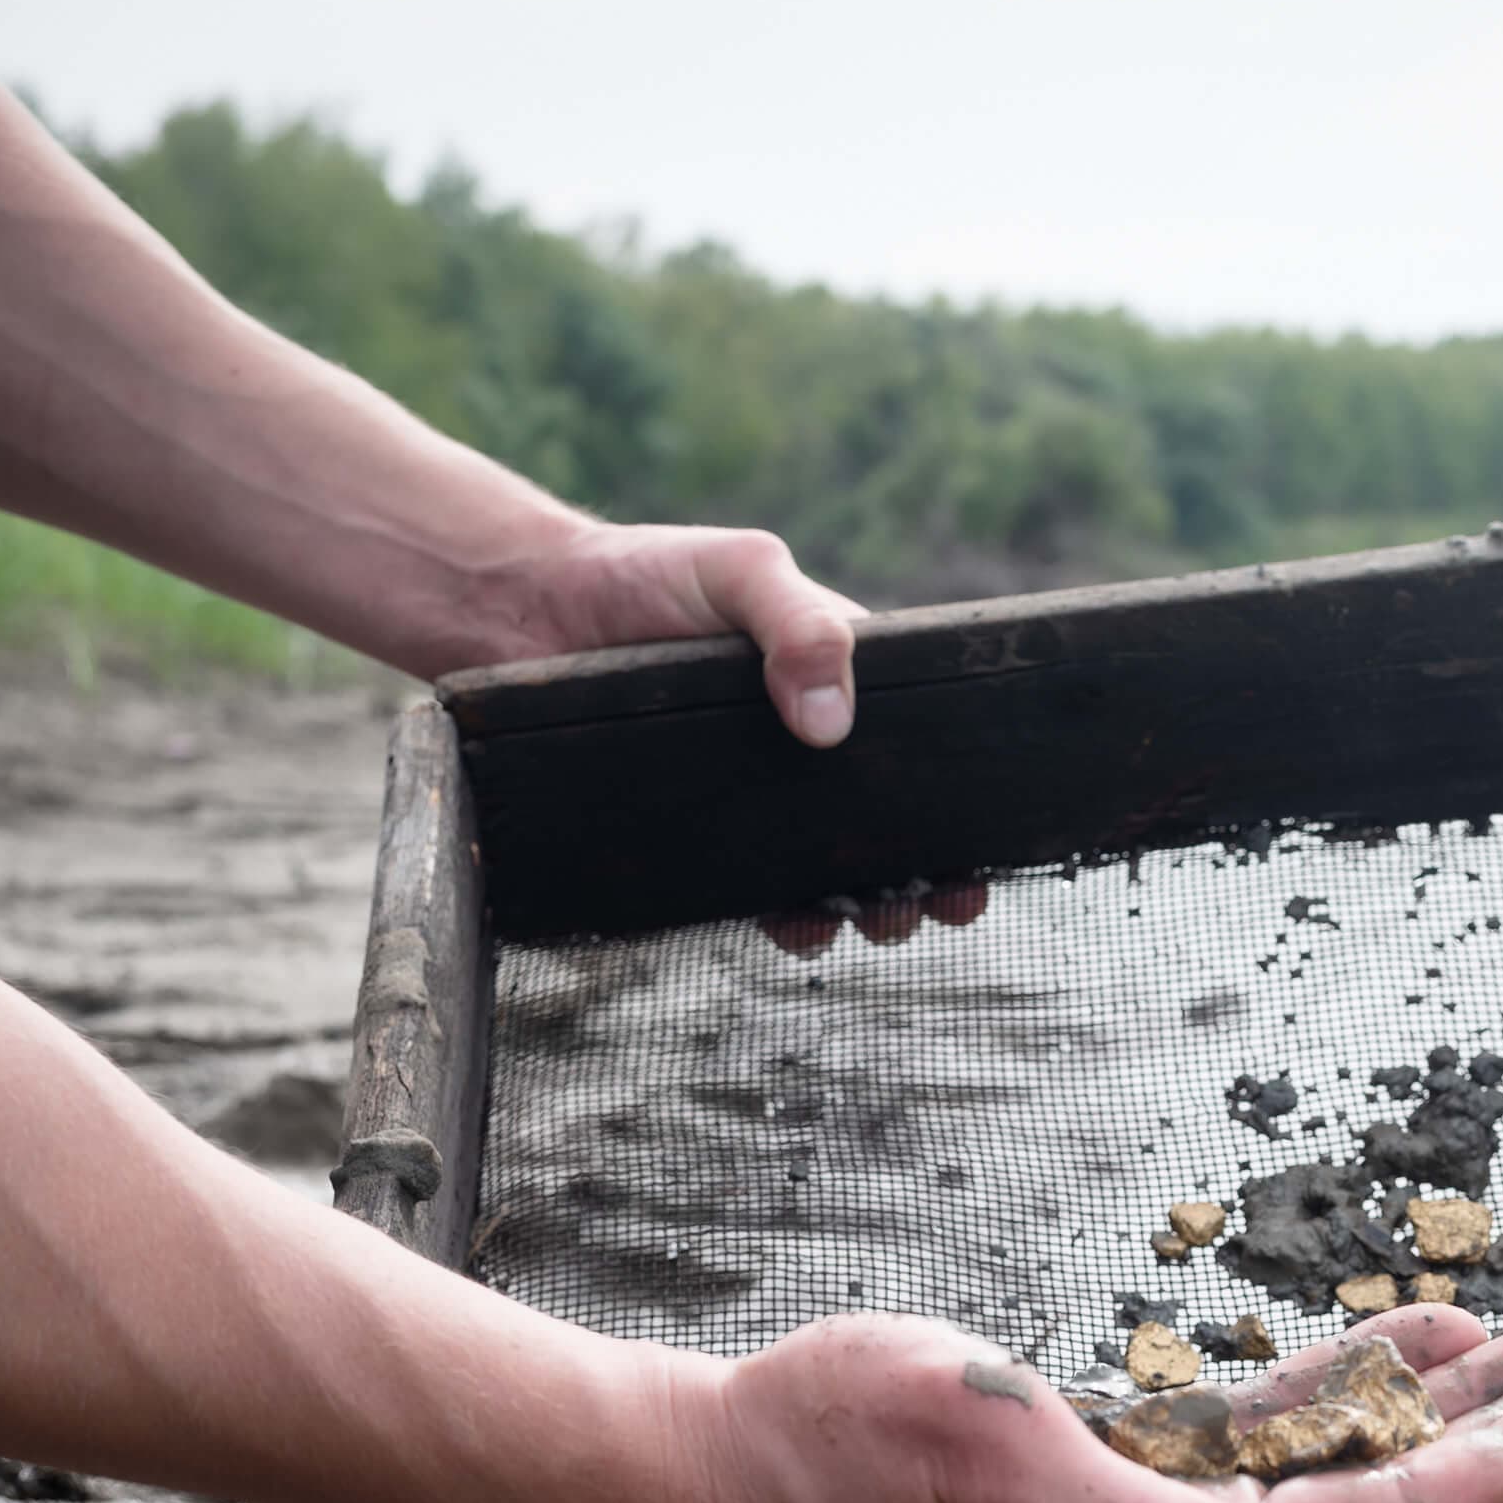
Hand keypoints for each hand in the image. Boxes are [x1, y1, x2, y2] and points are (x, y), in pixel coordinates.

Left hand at [507, 521, 994, 949]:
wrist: (527, 612)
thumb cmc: (646, 574)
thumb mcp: (742, 573)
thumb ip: (799, 626)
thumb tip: (832, 725)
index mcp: (838, 676)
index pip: (919, 745)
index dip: (953, 802)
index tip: (975, 856)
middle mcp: (803, 740)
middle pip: (883, 821)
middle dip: (918, 873)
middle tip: (926, 908)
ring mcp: (750, 789)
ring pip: (822, 862)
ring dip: (857, 903)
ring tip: (868, 924)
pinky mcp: (695, 825)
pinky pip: (748, 883)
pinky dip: (781, 913)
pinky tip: (796, 929)